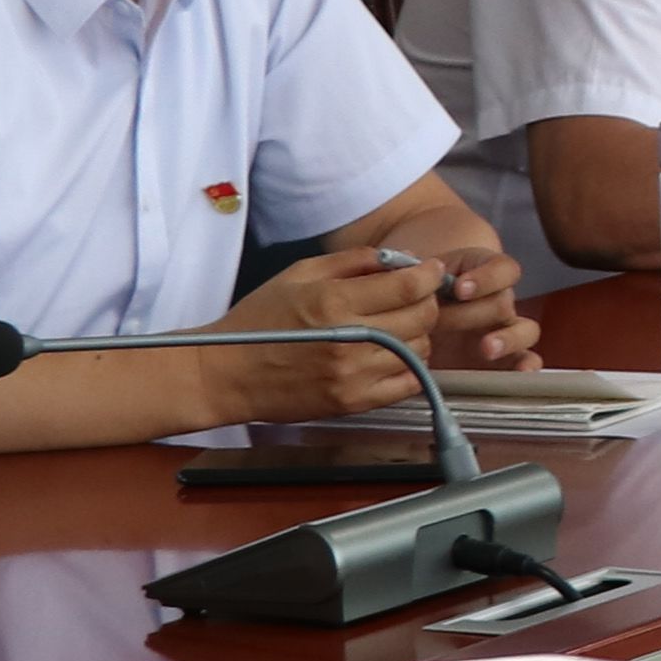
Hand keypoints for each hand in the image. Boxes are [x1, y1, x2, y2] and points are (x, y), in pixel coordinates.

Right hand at [216, 246, 444, 422]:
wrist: (227, 374)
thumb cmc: (259, 320)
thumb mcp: (298, 274)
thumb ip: (351, 261)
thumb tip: (398, 257)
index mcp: (334, 302)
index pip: (408, 286)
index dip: (430, 274)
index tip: (433, 270)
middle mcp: (350, 341)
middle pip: (422, 317)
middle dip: (426, 301)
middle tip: (413, 296)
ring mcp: (354, 376)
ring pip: (421, 350)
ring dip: (418, 334)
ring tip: (397, 326)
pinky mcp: (354, 403)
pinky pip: (408, 385)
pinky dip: (411, 367)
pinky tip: (394, 355)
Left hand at [411, 249, 540, 373]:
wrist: (410, 323)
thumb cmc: (414, 296)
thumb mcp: (414, 278)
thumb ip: (413, 273)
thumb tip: (405, 272)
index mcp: (482, 273)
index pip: (503, 269)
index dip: (485, 278)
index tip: (459, 289)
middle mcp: (498, 300)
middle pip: (503, 301)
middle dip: (470, 314)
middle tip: (439, 322)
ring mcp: (504, 330)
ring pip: (526, 330)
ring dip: (508, 338)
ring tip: (486, 348)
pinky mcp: (504, 359)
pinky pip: (527, 360)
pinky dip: (527, 366)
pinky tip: (518, 372)